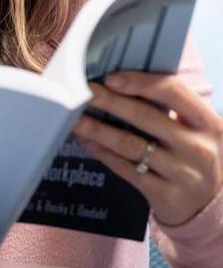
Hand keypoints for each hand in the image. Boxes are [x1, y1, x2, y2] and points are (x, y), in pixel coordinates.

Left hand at [73, 72, 222, 225]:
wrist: (208, 205)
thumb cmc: (192, 154)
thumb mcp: (195, 130)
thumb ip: (169, 107)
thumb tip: (119, 81)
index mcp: (207, 123)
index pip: (174, 92)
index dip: (140, 82)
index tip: (110, 78)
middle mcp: (198, 148)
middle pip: (146, 117)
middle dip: (110, 101)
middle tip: (83, 92)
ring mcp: (182, 173)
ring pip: (130, 145)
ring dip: (98, 129)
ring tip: (76, 118)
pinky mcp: (164, 194)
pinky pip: (125, 168)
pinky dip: (102, 152)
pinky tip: (87, 141)